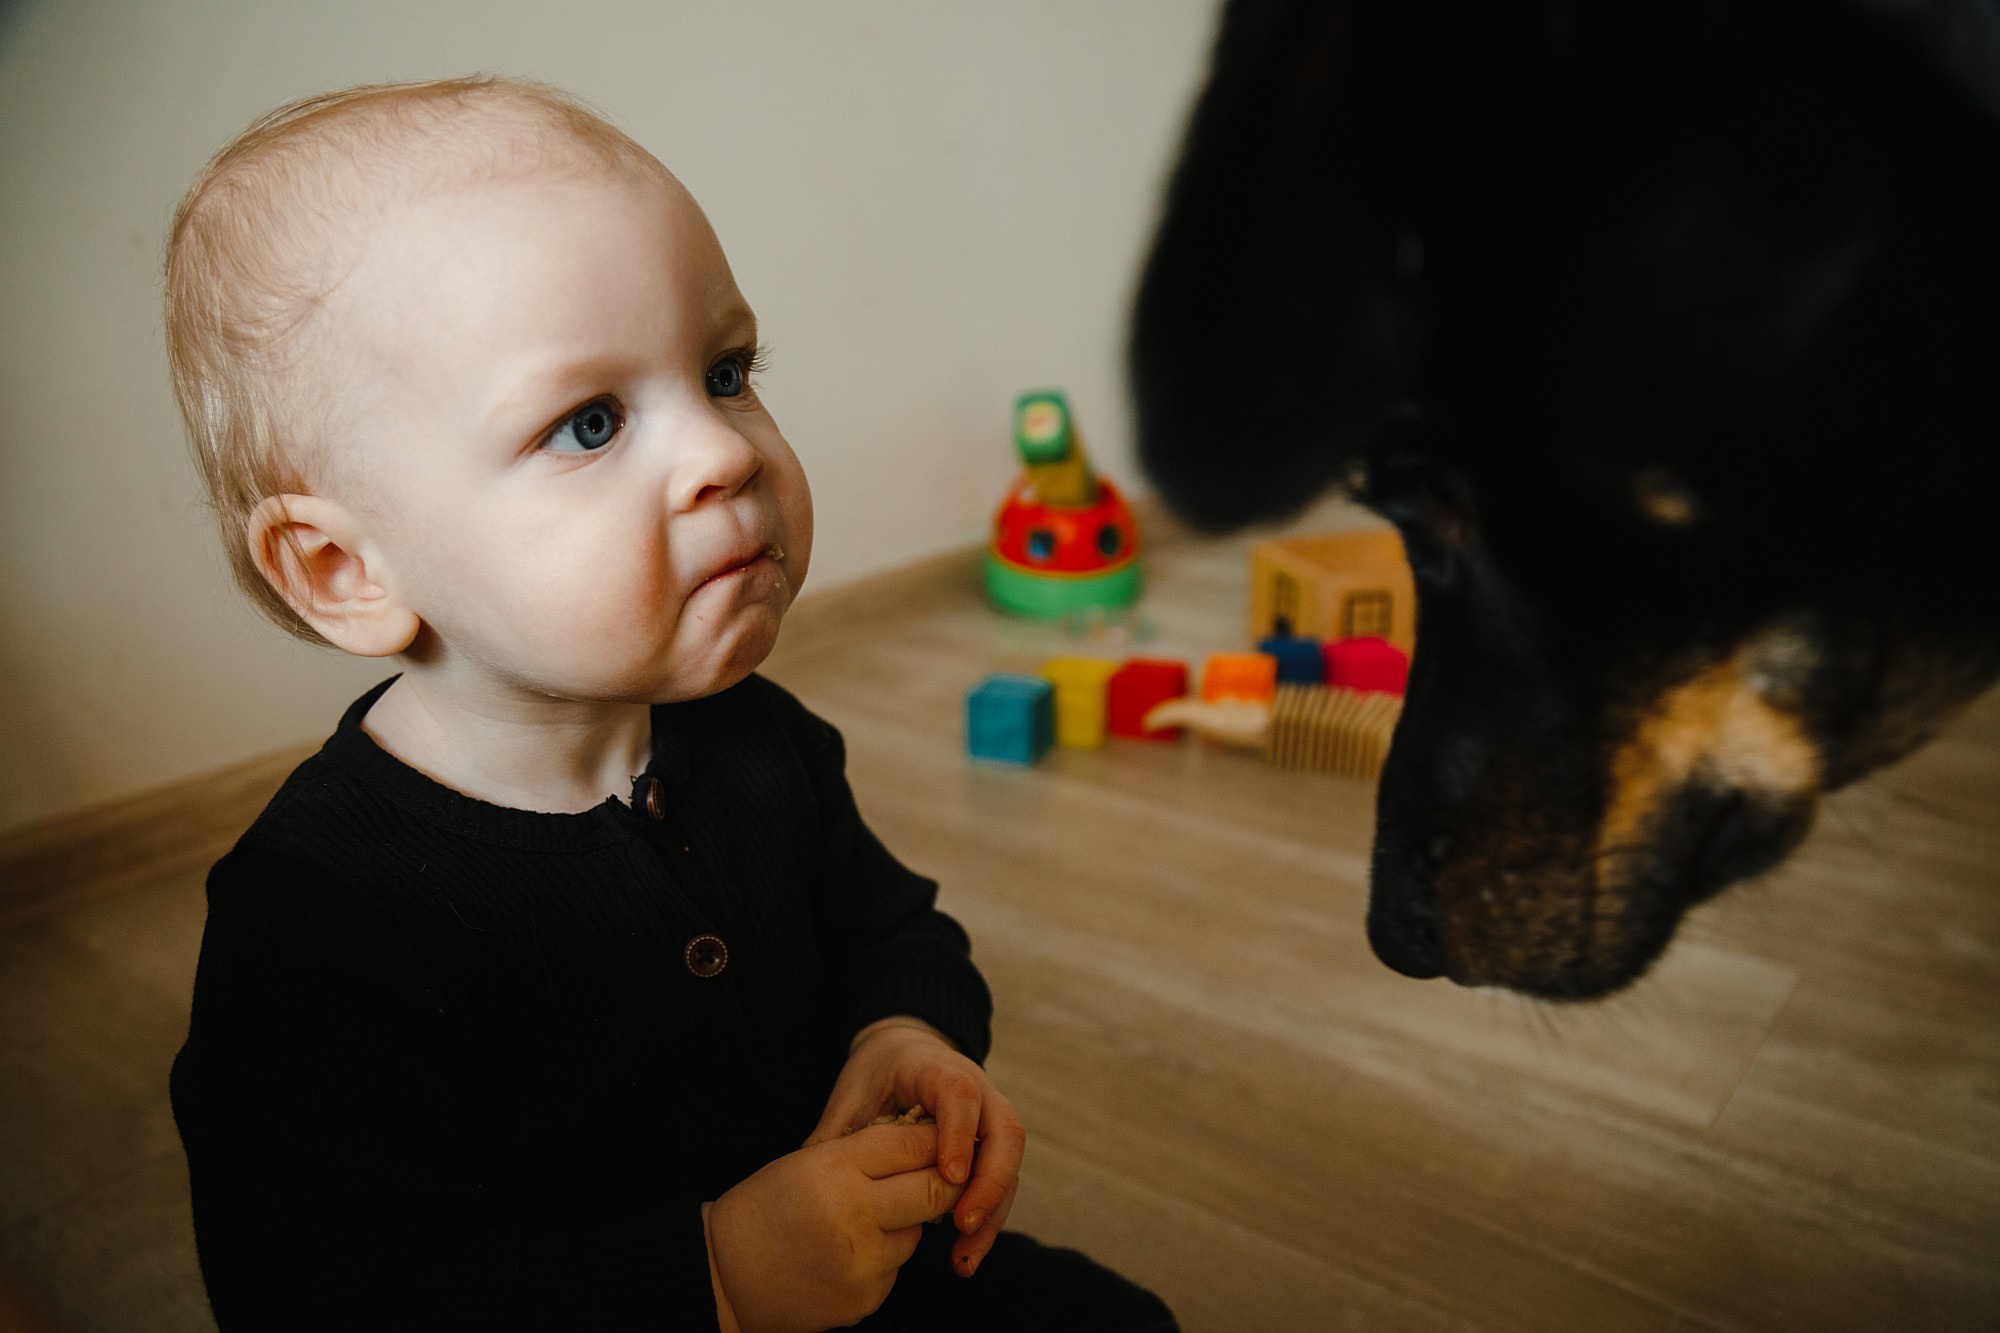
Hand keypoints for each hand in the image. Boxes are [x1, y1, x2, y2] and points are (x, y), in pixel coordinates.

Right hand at [705, 1123, 964, 1332]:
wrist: (724, 1276)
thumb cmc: (766, 1209)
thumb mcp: (807, 1161)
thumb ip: (865, 1152)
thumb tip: (930, 1143)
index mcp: (834, 1169)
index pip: (909, 1144)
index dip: (935, 1139)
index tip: (947, 1137)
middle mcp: (854, 1214)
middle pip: (933, 1191)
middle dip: (948, 1181)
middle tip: (952, 1175)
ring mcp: (863, 1262)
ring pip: (915, 1233)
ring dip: (905, 1223)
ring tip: (864, 1221)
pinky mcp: (866, 1298)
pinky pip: (895, 1269)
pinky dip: (882, 1257)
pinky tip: (847, 1254)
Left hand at [806, 1016, 1026, 1277]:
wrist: (903, 1054)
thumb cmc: (875, 1075)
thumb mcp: (852, 1094)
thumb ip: (838, 1133)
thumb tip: (811, 1177)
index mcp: (935, 1070)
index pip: (960, 1093)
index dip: (958, 1133)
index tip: (948, 1176)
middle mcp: (976, 1089)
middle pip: (1005, 1131)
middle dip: (990, 1182)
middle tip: (962, 1224)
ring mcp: (990, 1116)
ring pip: (1010, 1162)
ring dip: (994, 1211)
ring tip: (964, 1258)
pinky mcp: (992, 1145)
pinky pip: (1003, 1181)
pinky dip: (988, 1219)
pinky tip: (964, 1254)